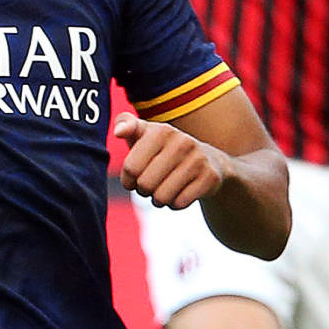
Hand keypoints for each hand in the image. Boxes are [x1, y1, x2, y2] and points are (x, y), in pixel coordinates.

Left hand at [113, 113, 230, 208]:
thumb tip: (118, 132)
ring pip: (162, 197)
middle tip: (151, 184)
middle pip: (145, 185)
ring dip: (159, 199)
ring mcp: (198, 160)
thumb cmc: (165, 149)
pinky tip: (181, 192)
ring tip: (165, 189)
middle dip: (144, 190)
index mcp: (161, 131)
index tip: (135, 176)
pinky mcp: (210, 177)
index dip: (128, 179)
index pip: (130, 168)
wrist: (208, 160)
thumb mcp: (145, 133)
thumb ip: (126, 124)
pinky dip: (175, 204)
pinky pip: (179, 203)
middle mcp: (181, 142)